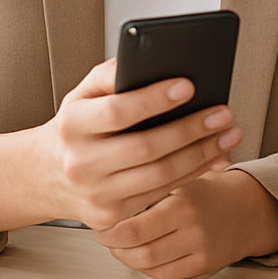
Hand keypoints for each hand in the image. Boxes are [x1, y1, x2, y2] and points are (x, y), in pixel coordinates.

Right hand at [0, 59, 242, 235]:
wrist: (48, 174)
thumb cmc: (79, 124)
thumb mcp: (84, 92)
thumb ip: (113, 73)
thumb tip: (151, 61)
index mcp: (73, 124)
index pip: (117, 111)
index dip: (154, 99)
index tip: (188, 85)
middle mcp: (81, 163)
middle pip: (145, 148)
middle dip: (190, 130)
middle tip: (223, 112)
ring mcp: (96, 194)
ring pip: (159, 176)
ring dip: (201, 154)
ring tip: (229, 133)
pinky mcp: (112, 217)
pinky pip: (161, 194)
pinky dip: (193, 173)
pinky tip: (214, 156)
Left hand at [92, 168, 277, 278]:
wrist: (247, 208)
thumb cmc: (208, 191)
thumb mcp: (180, 177)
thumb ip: (150, 188)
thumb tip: (109, 194)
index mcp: (184, 200)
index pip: (132, 227)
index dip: (109, 231)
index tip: (101, 223)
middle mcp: (194, 227)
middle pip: (138, 251)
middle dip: (116, 246)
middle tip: (107, 236)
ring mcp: (200, 250)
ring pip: (149, 267)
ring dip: (129, 258)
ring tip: (123, 245)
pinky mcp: (205, 267)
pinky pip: (166, 277)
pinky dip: (150, 268)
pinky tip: (145, 254)